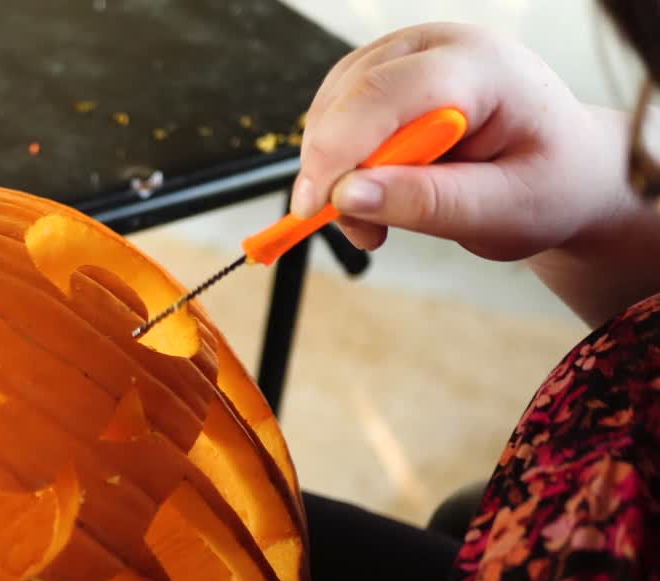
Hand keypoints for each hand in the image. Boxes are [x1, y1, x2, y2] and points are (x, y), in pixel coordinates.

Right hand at [292, 22, 628, 261]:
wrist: (566, 171)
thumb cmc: (549, 184)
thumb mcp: (503, 210)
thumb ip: (427, 203)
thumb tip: (347, 196)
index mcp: (481, 66)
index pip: (384, 93)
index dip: (338, 150)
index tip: (315, 208)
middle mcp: (437, 46)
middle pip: (349, 97)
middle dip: (333, 170)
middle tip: (361, 233)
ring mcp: (407, 56)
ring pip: (332, 107)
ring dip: (334, 172)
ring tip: (377, 221)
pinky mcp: (385, 77)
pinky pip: (335, 116)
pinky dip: (338, 164)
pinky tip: (371, 195)